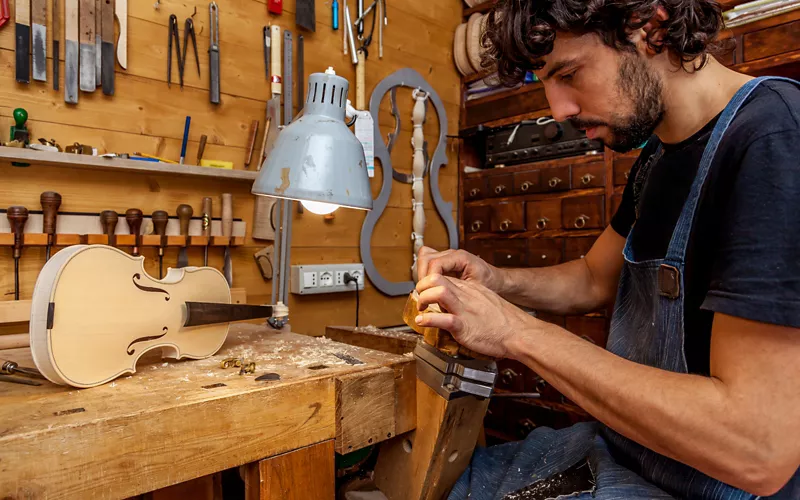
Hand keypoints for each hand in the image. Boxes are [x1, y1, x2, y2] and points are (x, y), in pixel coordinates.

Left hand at [415, 273, 536, 358]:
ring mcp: (464, 310)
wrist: (519, 333)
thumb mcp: (485, 301)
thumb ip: (469, 298)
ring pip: (438, 291)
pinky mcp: (465, 326)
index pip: (443, 275)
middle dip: (421, 286)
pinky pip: (443, 319)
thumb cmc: (504, 322)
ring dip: (423, 299)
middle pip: (436, 277)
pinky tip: (422, 322)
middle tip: (419, 299)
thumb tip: (454, 302)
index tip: (423, 292)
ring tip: (421, 309)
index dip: (428, 282)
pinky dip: (428, 320)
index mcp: (470, 289)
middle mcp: (465, 295)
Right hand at [417, 246, 503, 292]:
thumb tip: (439, 297)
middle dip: (422, 277)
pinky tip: (429, 285)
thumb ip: (457, 290)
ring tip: (425, 290)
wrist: (497, 280)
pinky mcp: (445, 262)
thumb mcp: (475, 289)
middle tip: (424, 293)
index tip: (428, 293)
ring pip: (424, 258)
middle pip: (425, 258)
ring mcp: (447, 257)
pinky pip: (428, 262)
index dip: (428, 279)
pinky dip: (425, 272)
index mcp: (460, 257)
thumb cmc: (490, 283)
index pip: (435, 263)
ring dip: (421, 274)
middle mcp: (452, 254)